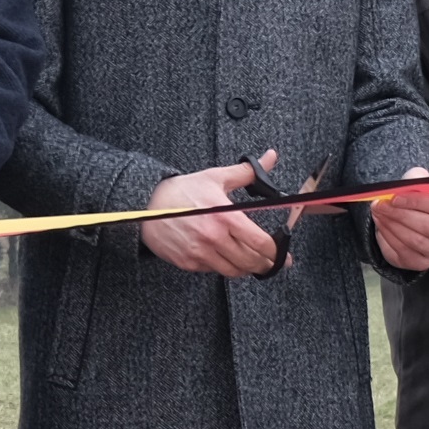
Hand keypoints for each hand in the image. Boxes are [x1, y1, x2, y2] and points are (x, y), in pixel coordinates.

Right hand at [143, 162, 281, 277]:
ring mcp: (200, 253)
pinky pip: (214, 271)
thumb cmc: (182, 191)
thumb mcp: (215, 178)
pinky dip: (224, 267)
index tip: (283, 254)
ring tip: (251, 262)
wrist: (145, 204)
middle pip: (250, 262)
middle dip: (265, 264)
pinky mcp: (188, 263)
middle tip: (272, 262)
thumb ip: (247, 172)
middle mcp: (214, 238)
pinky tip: (226, 258)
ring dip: (246, 269)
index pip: (260, 243)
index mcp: (225, 217)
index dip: (276, 252)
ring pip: (234, 271)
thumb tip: (271, 157)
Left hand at [371, 171, 428, 272]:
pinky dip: (388, 238)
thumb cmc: (421, 202)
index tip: (395, 197)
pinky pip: (403, 252)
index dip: (418, 201)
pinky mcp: (423, 264)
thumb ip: (418, 180)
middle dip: (400, 215)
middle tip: (381, 205)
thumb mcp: (422, 186)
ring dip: (391, 225)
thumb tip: (408, 182)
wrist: (415, 223)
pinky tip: (381, 226)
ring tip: (378, 213)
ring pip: (414, 241)